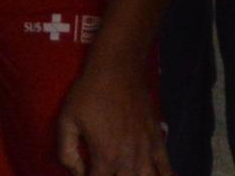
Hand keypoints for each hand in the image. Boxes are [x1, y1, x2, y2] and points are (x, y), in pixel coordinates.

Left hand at [54, 55, 170, 175]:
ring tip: (125, 173)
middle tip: (104, 170)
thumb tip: (76, 172)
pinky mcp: (158, 142)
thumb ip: (66, 151)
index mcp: (106, 157)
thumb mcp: (66, 120)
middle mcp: (130, 159)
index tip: (86, 173)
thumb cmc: (89, 93)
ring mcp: (147, 152)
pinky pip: (168, 170)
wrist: (118, 69)